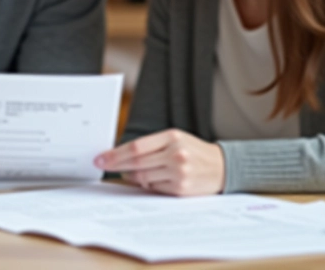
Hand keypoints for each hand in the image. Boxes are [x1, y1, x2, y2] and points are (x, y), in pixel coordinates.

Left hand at [94, 128, 224, 195]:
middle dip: (116, 165)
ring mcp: (178, 172)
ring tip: (136, 173)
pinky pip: (155, 188)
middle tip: (103, 166)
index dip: (116, 154)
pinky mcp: (181, 188)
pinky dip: (149, 185)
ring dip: (135, 177)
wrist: (223, 166)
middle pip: (136, 162)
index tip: (101, 158)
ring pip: (143, 177)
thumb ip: (152, 147)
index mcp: (172, 137)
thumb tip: (122, 159)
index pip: (136, 147)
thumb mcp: (176, 140)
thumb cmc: (194, 152)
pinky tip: (154, 180)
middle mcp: (175, 153)